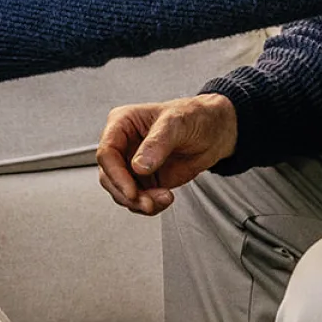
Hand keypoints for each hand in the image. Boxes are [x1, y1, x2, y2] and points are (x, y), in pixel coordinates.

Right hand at [96, 94, 238, 215]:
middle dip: (128, 194)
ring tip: (163, 199)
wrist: (215, 132)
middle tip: (148, 202)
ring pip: (121, 191)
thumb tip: (138, 166)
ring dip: (139, 202)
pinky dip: (149, 205)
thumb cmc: (194, 116)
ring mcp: (132, 164)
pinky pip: (137, 199)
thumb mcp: (176, 124)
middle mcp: (123, 144)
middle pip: (109, 176)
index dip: (116, 174)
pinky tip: (164, 199)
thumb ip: (157, 143)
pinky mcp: (144, 180)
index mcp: (123, 123)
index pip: (107, 152)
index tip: (132, 191)